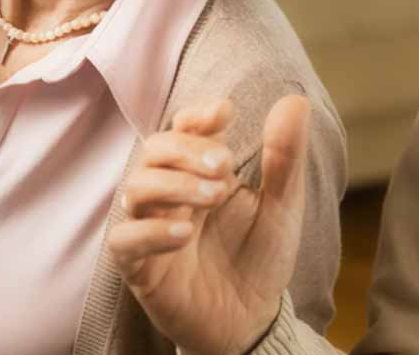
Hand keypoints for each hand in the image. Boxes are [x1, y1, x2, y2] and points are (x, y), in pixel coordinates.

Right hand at [108, 96, 312, 354]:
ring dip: (173, 184)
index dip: (197, 116)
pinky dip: (150, 230)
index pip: (183, 129)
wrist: (252, 317)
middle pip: (154, 150)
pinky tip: (184, 232)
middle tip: (223, 165)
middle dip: (185, 149)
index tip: (224, 112)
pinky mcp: (140, 267)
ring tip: (213, 196)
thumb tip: (295, 101)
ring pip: (135, 189)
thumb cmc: (261, 255)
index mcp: (201, 172)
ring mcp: (152, 228)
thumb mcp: (283, 205)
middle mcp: (171, 194)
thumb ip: (285, 157)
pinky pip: (124, 241)